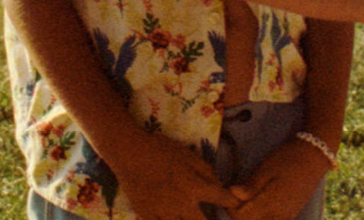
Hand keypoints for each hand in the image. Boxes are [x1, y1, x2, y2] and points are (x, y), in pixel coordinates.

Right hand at [106, 129, 237, 219]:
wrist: (129, 153)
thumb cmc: (160, 150)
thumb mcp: (188, 154)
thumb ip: (206, 172)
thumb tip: (219, 186)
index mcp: (195, 187)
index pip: (222, 199)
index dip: (232, 202)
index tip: (234, 203)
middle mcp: (182, 205)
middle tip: (207, 215)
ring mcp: (163, 213)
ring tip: (187, 214)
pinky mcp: (147, 216)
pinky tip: (169, 216)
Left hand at [226, 137, 331, 219]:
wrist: (315, 157)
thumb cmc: (289, 158)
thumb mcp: (267, 167)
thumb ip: (251, 185)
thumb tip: (232, 194)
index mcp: (271, 204)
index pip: (241, 216)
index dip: (230, 207)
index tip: (228, 193)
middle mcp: (278, 216)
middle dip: (239, 213)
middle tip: (237, 194)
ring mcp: (285, 217)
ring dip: (250, 215)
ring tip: (248, 198)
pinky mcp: (290, 215)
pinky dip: (262, 216)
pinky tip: (259, 204)